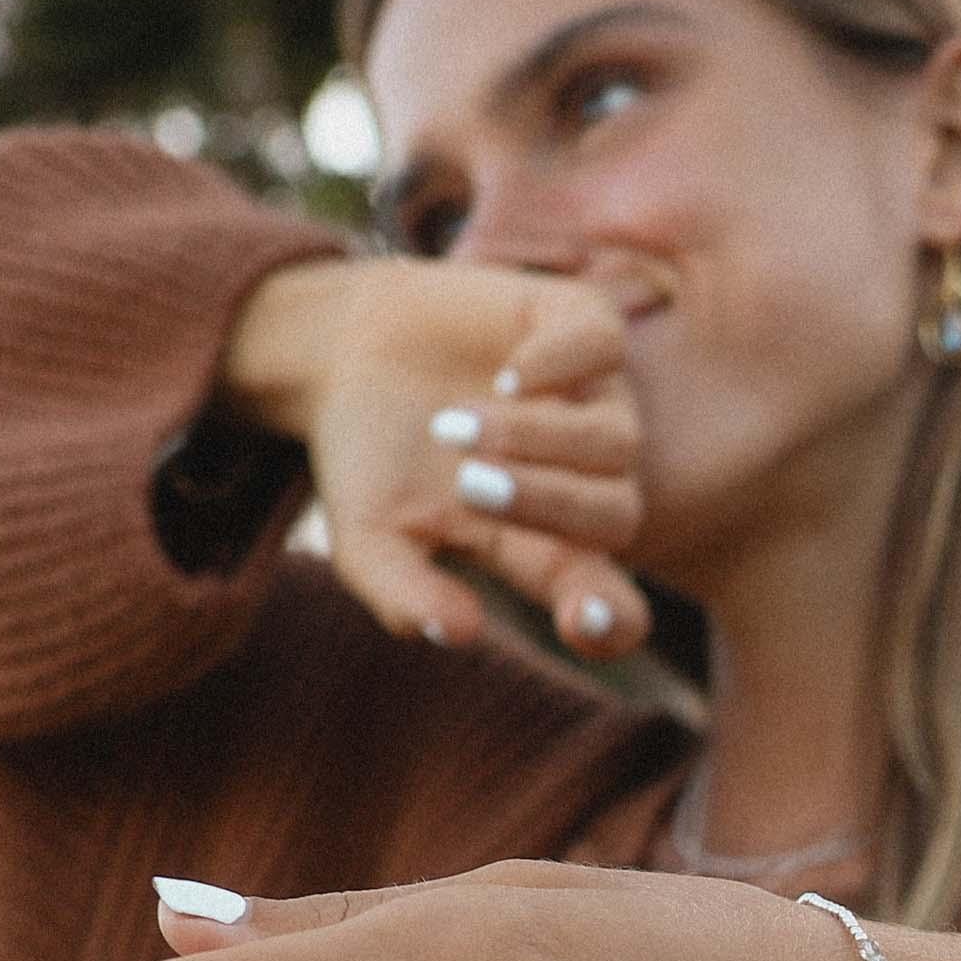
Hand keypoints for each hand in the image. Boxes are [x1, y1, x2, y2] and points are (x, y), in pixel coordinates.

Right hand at [223, 258, 649, 657]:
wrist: (344, 353)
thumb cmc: (371, 465)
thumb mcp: (369, 542)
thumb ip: (406, 596)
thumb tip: (460, 634)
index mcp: (550, 551)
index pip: (611, 606)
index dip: (611, 620)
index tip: (580, 619)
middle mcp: (588, 482)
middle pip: (616, 517)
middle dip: (544, 506)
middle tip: (467, 487)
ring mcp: (592, 403)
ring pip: (615, 441)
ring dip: (537, 440)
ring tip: (453, 430)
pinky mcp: (581, 326)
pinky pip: (604, 348)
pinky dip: (560, 364)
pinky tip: (507, 377)